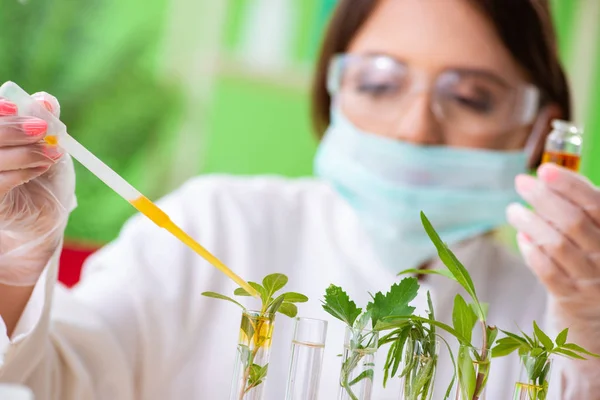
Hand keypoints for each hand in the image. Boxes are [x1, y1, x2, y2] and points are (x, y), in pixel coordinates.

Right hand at [0, 93, 75, 285]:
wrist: (45, 218)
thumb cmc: (42, 178)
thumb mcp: (48, 146)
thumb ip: (44, 120)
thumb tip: (46, 100)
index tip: (15, 106)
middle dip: (13, 129)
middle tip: (44, 129)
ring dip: (24, 152)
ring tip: (51, 154)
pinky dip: (22, 172)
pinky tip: (40, 170)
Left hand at [507, 163, 599, 388]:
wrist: (597, 316)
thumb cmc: (593, 260)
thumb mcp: (596, 233)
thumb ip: (582, 209)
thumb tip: (547, 176)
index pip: (596, 204)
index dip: (569, 185)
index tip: (544, 169)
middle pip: (573, 222)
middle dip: (543, 198)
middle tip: (521, 183)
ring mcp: (591, 280)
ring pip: (556, 245)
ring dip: (530, 222)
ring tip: (513, 210)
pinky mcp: (570, 298)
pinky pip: (546, 270)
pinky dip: (531, 251)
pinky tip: (522, 238)